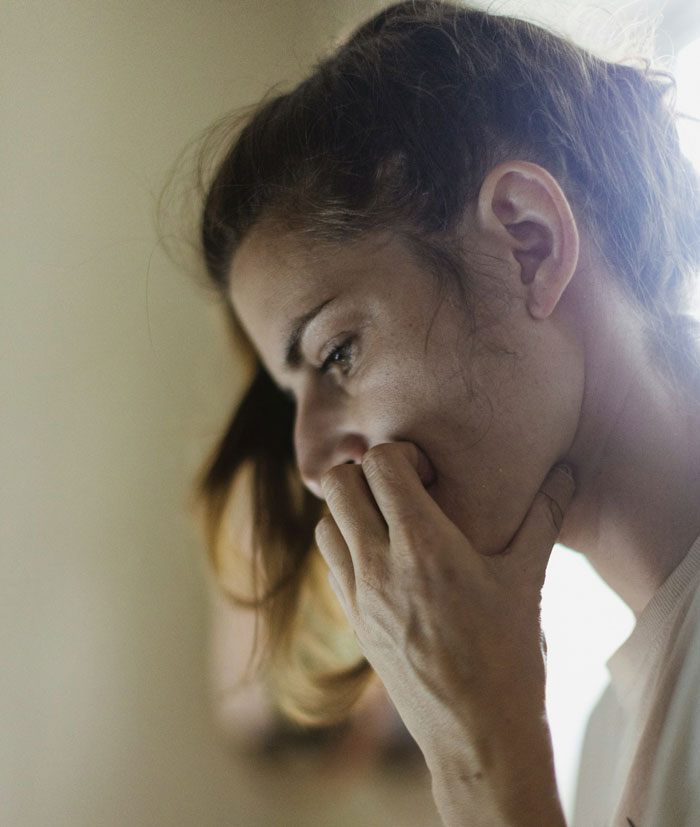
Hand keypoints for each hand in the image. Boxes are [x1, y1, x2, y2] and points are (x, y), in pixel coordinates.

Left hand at [315, 442, 574, 825]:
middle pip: (337, 484)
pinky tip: (384, 561)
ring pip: (324, 523)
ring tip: (389, 522)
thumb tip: (568, 472)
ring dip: (349, 510)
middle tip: (402, 490)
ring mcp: (359, 596)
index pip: (379, 463)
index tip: (429, 474)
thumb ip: (545, 517)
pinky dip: (346, 547)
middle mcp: (379, 565)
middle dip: (364, 472)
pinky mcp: (352, 622)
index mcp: (424, 545)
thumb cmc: (509, 657)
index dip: (400, 454)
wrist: (477, 735)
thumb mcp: (528, 581)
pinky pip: (331, 564)